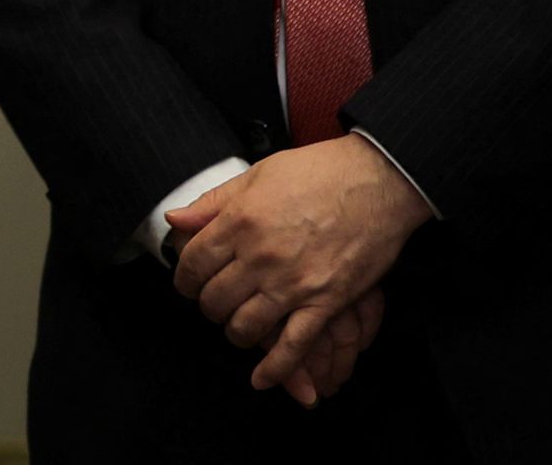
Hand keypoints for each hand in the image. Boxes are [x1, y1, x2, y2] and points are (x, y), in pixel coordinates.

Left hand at [169, 135, 431, 396]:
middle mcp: (260, 257)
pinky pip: (293, 347)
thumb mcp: (255, 175)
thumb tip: (174, 220)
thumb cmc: (317, 173)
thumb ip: (212, 202)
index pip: (192, 264)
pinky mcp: (326, 303)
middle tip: (215, 303)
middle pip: (214, 300)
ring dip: (236, 332)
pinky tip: (261, 379)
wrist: (377, 182)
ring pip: (245, 327)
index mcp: (239, 222)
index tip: (189, 283)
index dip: (185, 279)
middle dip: (209, 307)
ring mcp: (293, 284)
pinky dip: (275, 369)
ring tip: (238, 326)